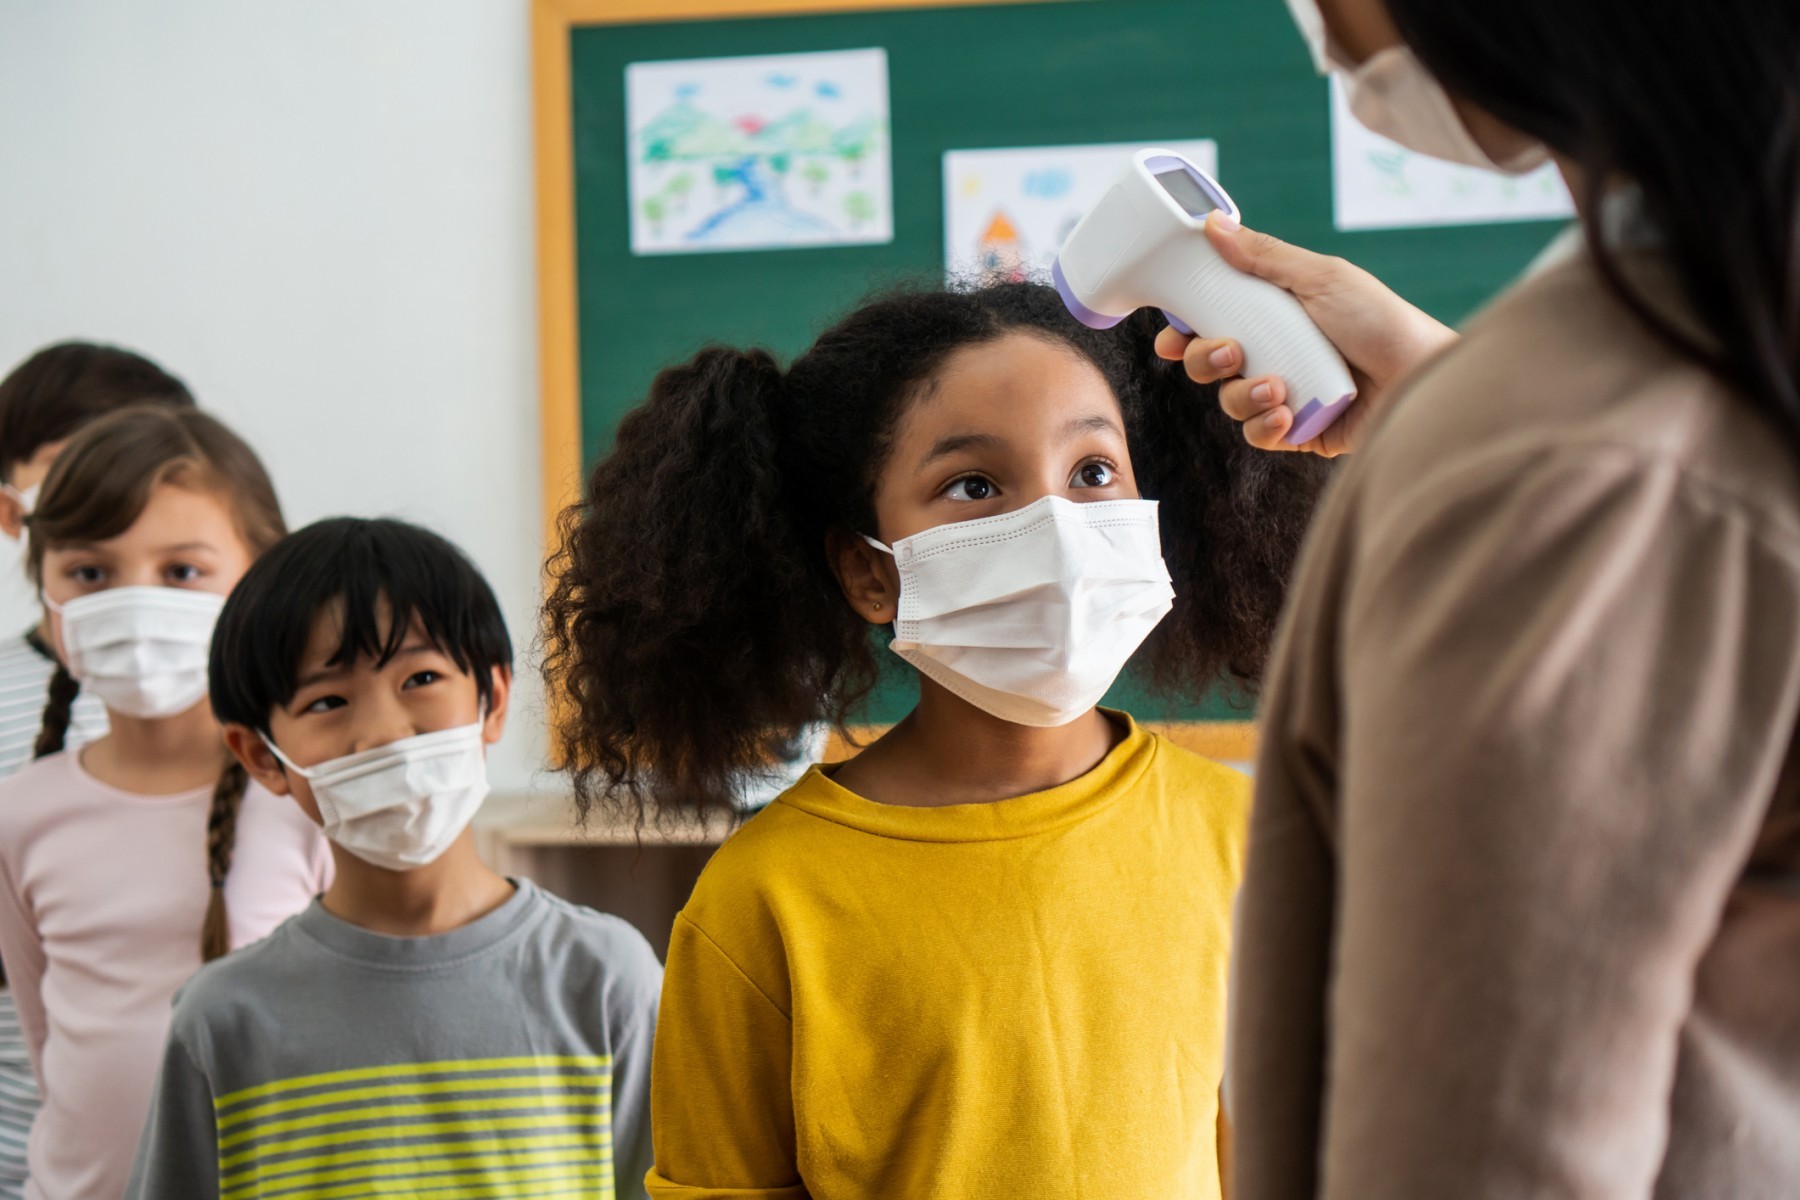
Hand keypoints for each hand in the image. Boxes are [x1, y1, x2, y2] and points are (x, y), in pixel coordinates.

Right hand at [1156, 213, 1457, 456]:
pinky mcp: (1298, 431)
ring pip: (1229, 401)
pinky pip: (1258, 435)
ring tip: (1278, 387)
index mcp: (1274, 314)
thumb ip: (1265, 257)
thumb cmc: (1382, 322)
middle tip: (1230, 353)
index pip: (1212, 320)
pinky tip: (1290, 414)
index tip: (1172, 335)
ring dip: (1243, 395)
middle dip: (1205, 360)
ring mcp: (1284, 394)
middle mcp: (1274, 353)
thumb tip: (1213, 226)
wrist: (1422, 378)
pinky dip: (1266, 425)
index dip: (1185, 329)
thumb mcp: (1321, 279)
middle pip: (1208, 363)